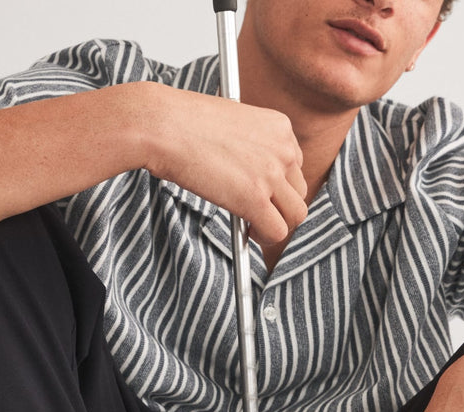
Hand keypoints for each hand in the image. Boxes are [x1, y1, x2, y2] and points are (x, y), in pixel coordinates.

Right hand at [143, 85, 307, 247]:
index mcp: (279, 126)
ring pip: (295, 215)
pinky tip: (247, 232)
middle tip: (256, 213)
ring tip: (252, 226)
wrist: (163, 125)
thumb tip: (248, 175)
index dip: (279, 184)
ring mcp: (272, 174)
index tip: (262, 192)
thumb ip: (249, 145)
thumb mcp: (230, 122)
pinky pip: (277, 231)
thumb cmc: (183, 121)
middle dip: (280, 207)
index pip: (296, 165)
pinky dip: (264, 238)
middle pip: (299, 192)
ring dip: (275, 224)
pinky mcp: (255, 199)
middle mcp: (283, 148)